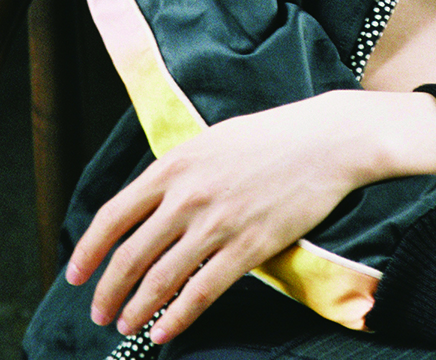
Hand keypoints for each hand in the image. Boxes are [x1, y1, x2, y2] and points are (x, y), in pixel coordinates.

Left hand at [66, 89, 435, 344]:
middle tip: (100, 312)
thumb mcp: (212, 141)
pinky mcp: (248, 246)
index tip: (77, 274)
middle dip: (108, 291)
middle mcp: (188, 195)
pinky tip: (164, 332)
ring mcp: (217, 222)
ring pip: (160, 279)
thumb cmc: (271, 138)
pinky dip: (177, 318)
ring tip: (127, 326)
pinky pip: (201, 292)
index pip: (113, 215)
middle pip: (130, 254)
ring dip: (137, 310)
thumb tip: (150, 202)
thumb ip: (179, 172)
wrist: (325, 141)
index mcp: (175, 165)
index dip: (89, 250)